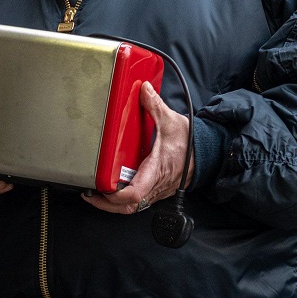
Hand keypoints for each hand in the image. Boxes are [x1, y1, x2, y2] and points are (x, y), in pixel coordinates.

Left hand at [83, 83, 192, 214]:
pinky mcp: (156, 190)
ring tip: (96, 194)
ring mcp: (156, 191)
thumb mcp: (172, 122)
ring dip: (112, 205)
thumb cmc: (191, 143)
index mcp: (157, 171)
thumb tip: (143, 89)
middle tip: (89, 194)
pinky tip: (112, 190)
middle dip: (106, 204)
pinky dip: (122, 200)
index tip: (100, 188)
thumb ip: (155, 106)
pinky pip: (138, 202)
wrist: (208, 154)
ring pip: (132, 207)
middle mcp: (155, 185)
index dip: (115, 195)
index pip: (135, 193)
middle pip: (128, 206)